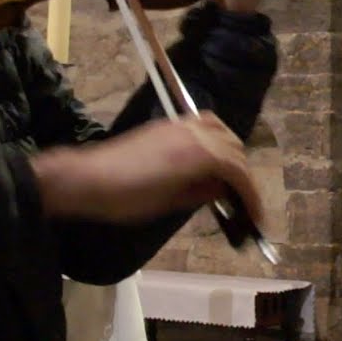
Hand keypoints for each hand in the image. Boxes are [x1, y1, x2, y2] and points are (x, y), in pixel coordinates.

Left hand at [32, 112, 262, 227]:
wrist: (86, 179)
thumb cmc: (126, 198)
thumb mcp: (169, 203)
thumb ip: (201, 193)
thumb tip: (223, 190)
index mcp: (199, 154)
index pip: (238, 171)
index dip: (251, 195)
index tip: (256, 216)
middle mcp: (195, 133)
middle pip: (235, 149)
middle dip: (243, 175)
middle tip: (243, 201)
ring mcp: (180, 126)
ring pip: (223, 131)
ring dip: (232, 152)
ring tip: (229, 177)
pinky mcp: (167, 126)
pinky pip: (204, 123)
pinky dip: (216, 138)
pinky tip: (209, 157)